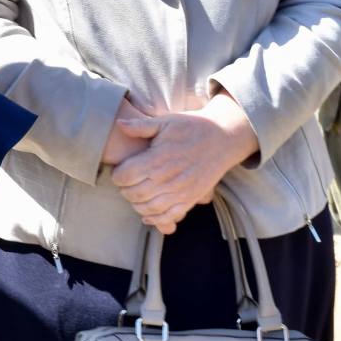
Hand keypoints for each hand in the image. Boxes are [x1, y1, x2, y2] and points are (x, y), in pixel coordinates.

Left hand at [109, 94, 259, 233]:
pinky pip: (170, 215)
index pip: (126, 175)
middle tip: (125, 184)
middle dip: (124, 191)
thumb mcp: (165, 121)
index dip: (117, 176)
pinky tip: (147, 215)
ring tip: (134, 196)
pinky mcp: (192, 197)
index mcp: (158, 157)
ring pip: (150, 207)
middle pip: (135, 193)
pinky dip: (156, 219)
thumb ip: (141, 126)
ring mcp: (181, 190)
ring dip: (137, 205)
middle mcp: (168, 177)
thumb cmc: (191, 127)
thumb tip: (120, 124)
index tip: (118, 172)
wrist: (222, 136)